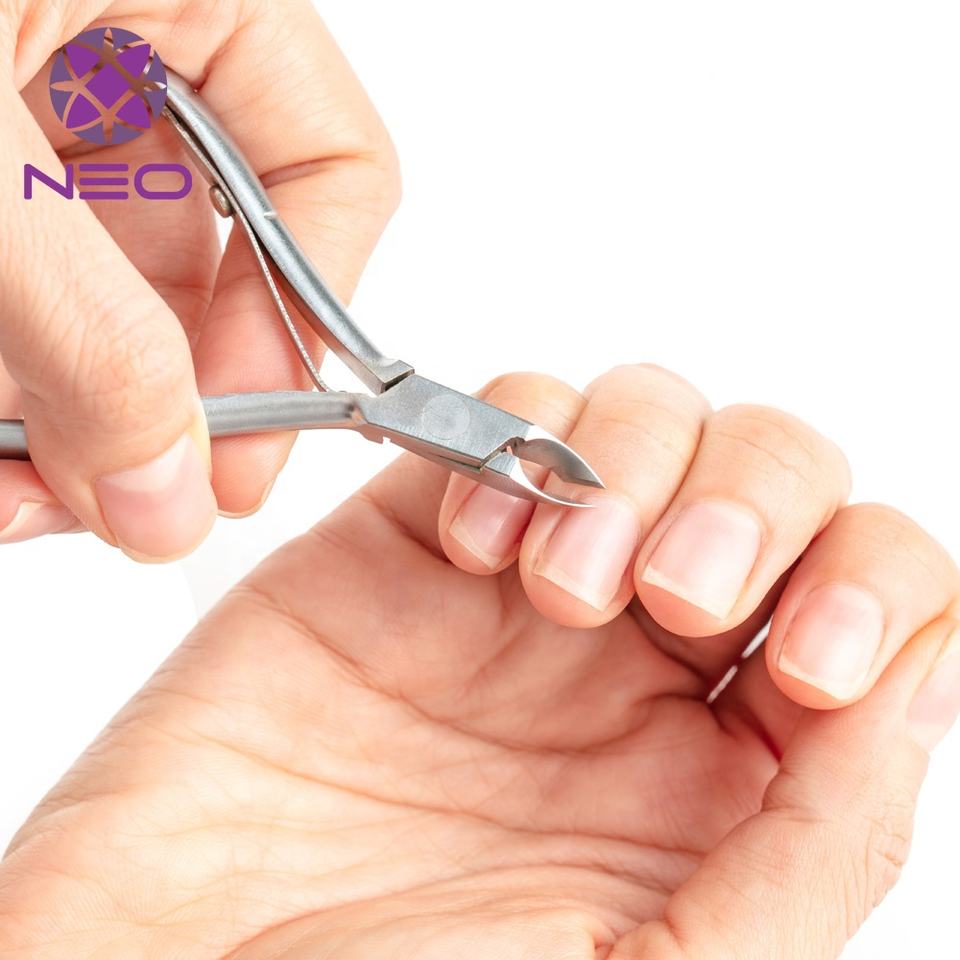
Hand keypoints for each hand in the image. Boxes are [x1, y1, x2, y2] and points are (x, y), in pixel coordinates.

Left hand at [0, 1, 397, 558]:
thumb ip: (86, 331)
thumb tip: (163, 495)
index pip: (333, 167)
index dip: (306, 322)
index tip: (243, 443)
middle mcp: (132, 37)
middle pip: (214, 257)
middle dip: (164, 392)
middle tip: (122, 493)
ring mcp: (40, 90)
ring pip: (109, 285)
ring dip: (71, 399)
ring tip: (18, 481)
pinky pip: (30, 279)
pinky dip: (11, 365)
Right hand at [1, 365, 956, 958]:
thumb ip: (822, 842)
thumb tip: (927, 677)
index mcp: (729, 770)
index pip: (877, 605)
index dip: (879, 587)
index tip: (807, 660)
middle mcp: (639, 660)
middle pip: (778, 480)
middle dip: (760, 499)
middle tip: (682, 594)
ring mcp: (523, 584)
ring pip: (648, 418)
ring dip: (636, 461)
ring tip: (558, 584)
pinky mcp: (411, 533)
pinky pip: (508, 414)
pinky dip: (515, 443)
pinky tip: (475, 549)